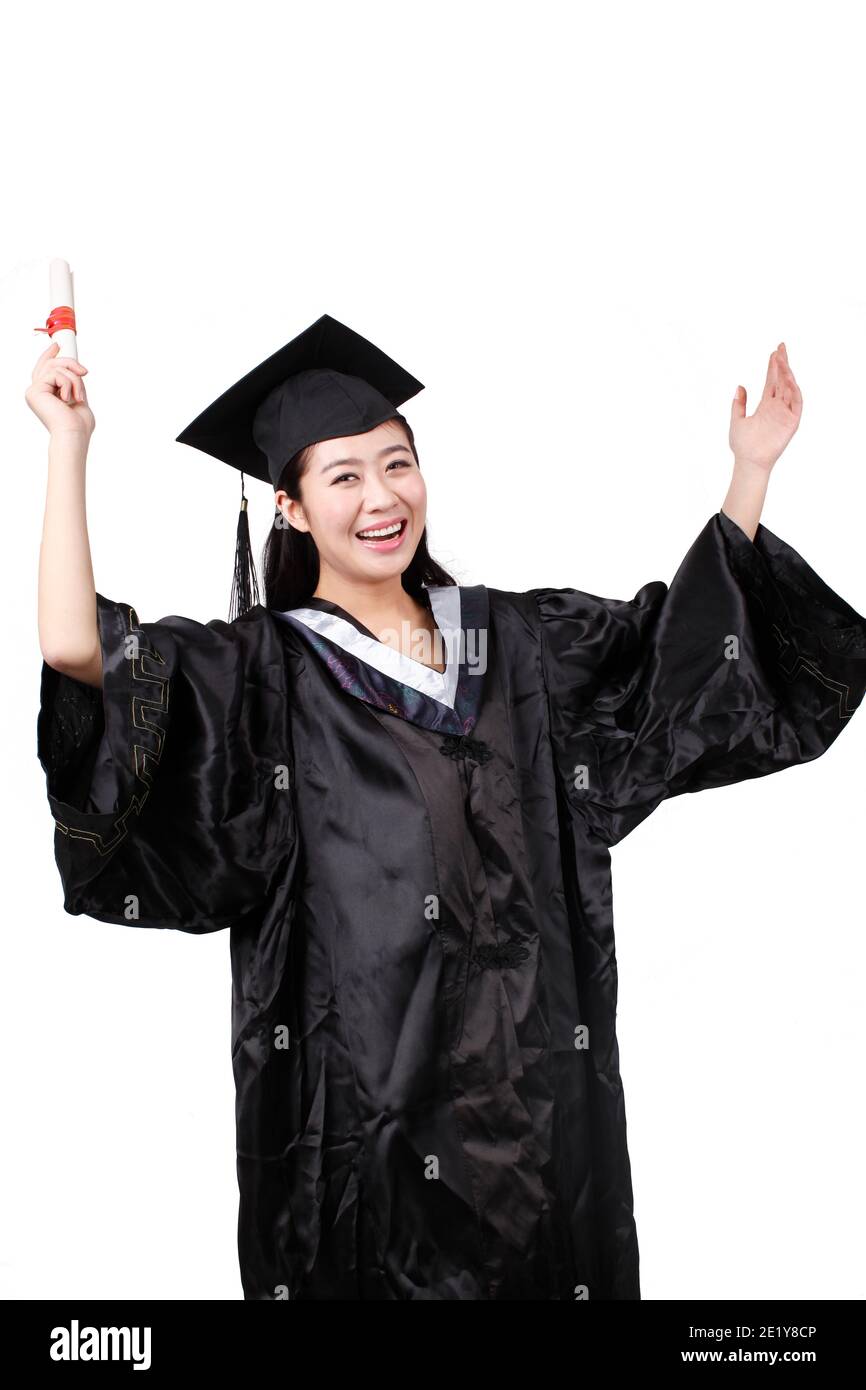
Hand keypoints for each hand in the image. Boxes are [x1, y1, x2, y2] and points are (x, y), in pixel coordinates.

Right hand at [25, 340, 94, 439]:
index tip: (58, 346)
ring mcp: (33, 391)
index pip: (43, 369)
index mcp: (45, 394)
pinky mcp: (35, 390)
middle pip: (50, 364)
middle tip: (84, 372)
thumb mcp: (78, 397)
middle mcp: (36, 391)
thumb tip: (76, 370)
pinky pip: (56, 374)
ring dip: (74, 380)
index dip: (49, 355)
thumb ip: (73, 383)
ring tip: (79, 397)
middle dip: (70, 364)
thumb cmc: (78, 424)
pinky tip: (69, 399)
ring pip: (56, 368)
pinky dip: (68, 384)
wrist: (74, 434)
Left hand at [729, 342, 801, 472]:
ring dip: (786, 374)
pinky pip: (796, 403)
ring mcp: (785, 413)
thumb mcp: (737, 420)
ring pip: (789, 388)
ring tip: (781, 360)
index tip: (774, 352)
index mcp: (766, 405)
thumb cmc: (742, 445)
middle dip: (782, 364)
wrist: (749, 461)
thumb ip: (739, 404)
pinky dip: (794, 390)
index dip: (773, 366)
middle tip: (781, 347)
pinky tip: (789, 379)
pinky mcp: (792, 422)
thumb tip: (740, 386)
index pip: (772, 381)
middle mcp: (777, 406)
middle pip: (782, 380)